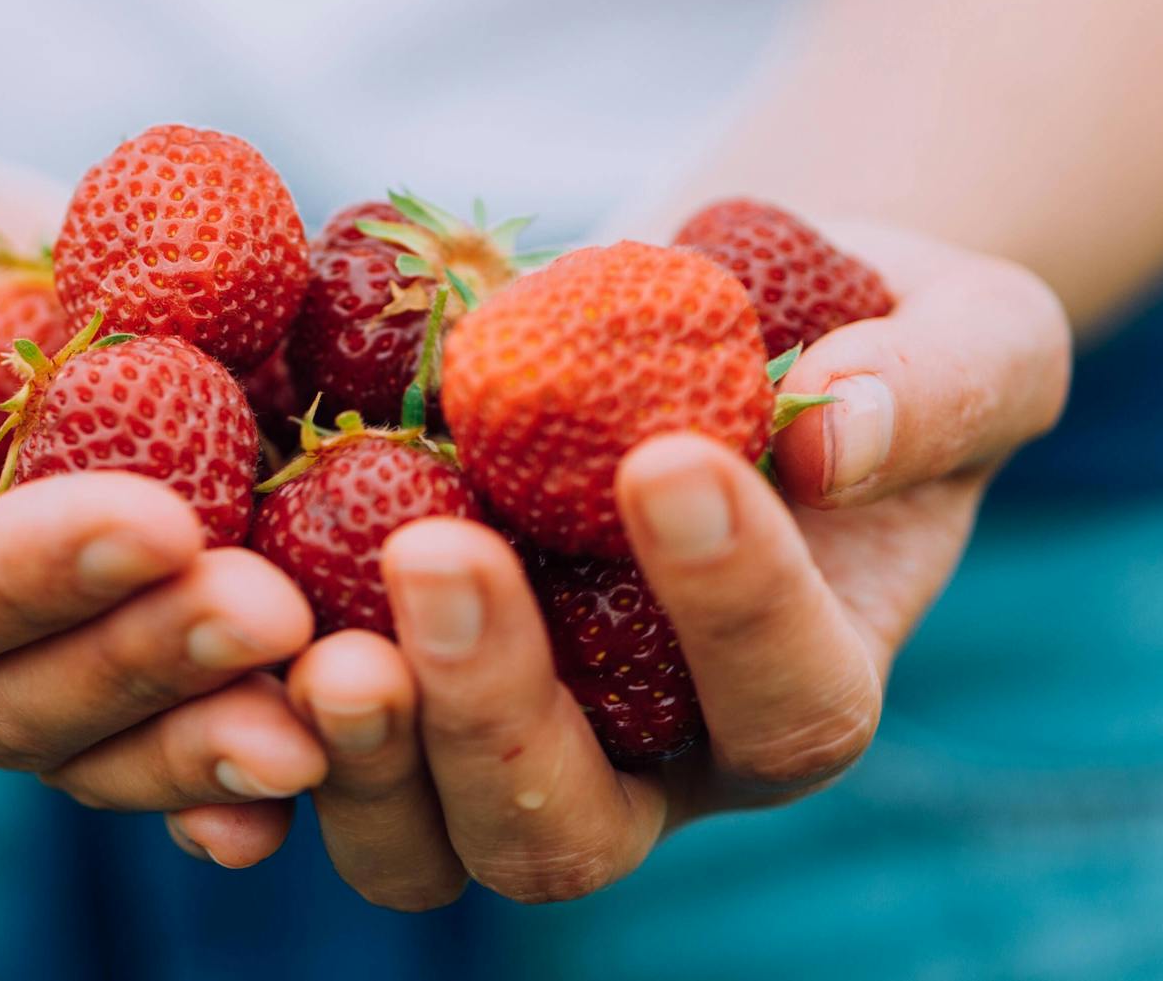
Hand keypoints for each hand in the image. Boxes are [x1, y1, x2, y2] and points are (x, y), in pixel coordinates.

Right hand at [0, 62, 323, 836]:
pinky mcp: (95, 614)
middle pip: (17, 697)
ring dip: (223, 720)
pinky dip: (251, 715)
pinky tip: (348, 733)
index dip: (28, 574)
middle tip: (275, 614)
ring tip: (344, 694)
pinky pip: (169, 694)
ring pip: (106, 731)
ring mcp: (1, 645)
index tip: (158, 518)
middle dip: (152, 657)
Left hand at [173, 223, 1068, 904]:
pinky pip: (302, 752)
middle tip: (437, 557)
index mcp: (792, 692)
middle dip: (498, 712)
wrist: (720, 323)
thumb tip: (833, 434)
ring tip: (314, 630)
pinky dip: (245, 721)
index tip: (671, 461)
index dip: (731, 605)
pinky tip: (199, 626)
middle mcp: (642, 759)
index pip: (781, 699)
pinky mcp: (389, 678)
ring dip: (360, 751)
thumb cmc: (867, 337)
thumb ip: (929, 390)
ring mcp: (502, 734)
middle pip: (568, 828)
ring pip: (419, 838)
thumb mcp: (963, 336)